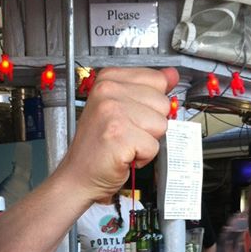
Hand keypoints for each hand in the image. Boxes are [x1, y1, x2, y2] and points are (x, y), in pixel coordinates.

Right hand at [57, 66, 178, 203]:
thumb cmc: (98, 147)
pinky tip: (125, 156)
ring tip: (126, 145)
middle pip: (162, 103)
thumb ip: (148, 89)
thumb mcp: (122, 109)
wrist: (79, 176)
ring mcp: (113, 112)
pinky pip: (154, 146)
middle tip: (127, 134)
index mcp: (109, 79)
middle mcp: (108, 91)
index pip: (158, 79)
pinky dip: (143, 158)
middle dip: (151, 125)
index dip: (152, 105)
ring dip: (147, 142)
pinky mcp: (119, 136)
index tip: (134, 116)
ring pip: (161, 125)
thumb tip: (171, 75)